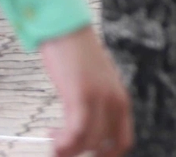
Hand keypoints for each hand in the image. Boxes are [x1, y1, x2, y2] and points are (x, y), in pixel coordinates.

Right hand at [39, 27, 131, 156]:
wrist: (69, 32)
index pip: (123, 141)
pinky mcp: (82, 94)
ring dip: (68, 148)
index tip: (82, 150)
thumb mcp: (96, 85)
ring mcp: (100, 98)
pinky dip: (64, 141)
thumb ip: (98, 105)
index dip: (104, 153)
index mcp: (121, 100)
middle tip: (62, 144)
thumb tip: (88, 128)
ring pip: (90, 143)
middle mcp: (115, 101)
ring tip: (54, 137)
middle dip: (81, 152)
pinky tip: (52, 134)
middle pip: (105, 146)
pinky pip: (78, 131)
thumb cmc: (79, 57)